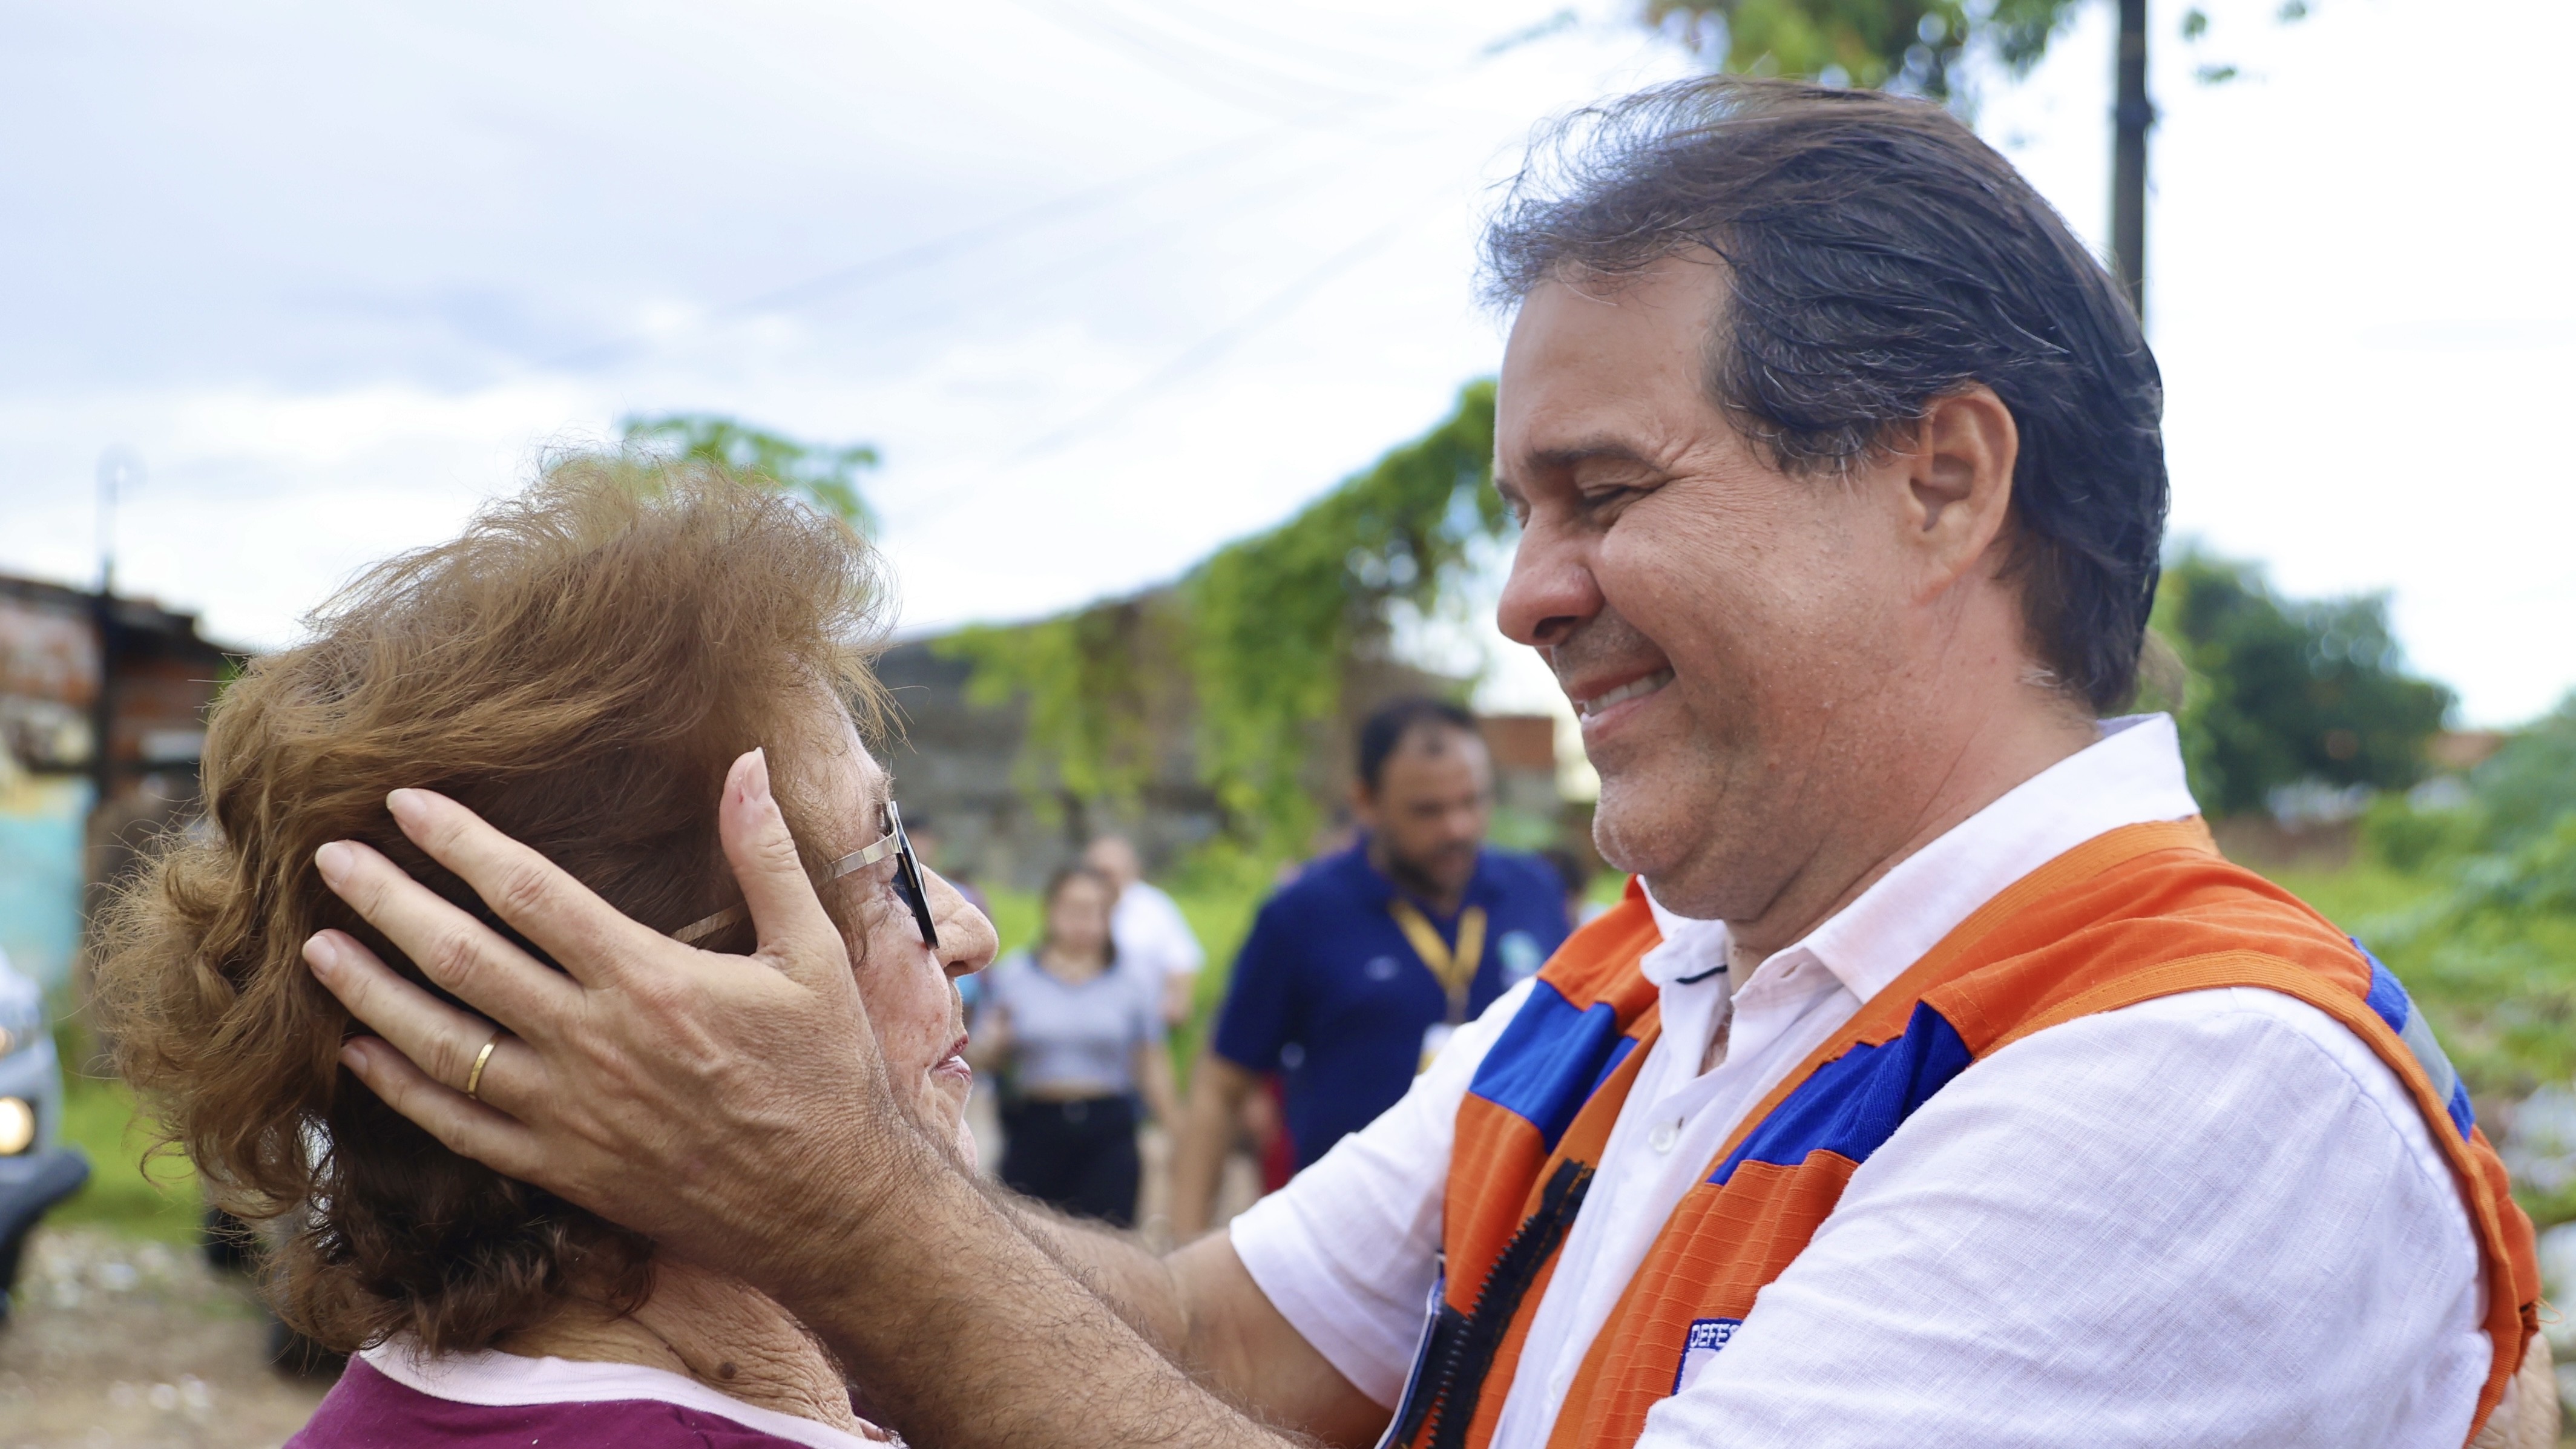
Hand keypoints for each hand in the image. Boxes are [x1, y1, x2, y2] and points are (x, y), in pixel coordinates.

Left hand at [302, 748, 929, 1288]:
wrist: (833, 1206)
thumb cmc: (829, 1073)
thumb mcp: (815, 953)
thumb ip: (767, 855)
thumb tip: (745, 761)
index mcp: (647, 979)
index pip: (528, 891)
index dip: (458, 841)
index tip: (403, 803)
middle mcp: (592, 1043)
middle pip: (462, 958)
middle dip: (386, 901)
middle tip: (326, 858)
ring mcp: (568, 1113)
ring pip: (440, 1044)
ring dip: (370, 991)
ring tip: (316, 947)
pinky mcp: (562, 1170)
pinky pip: (458, 1127)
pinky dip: (400, 1089)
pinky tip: (359, 1054)